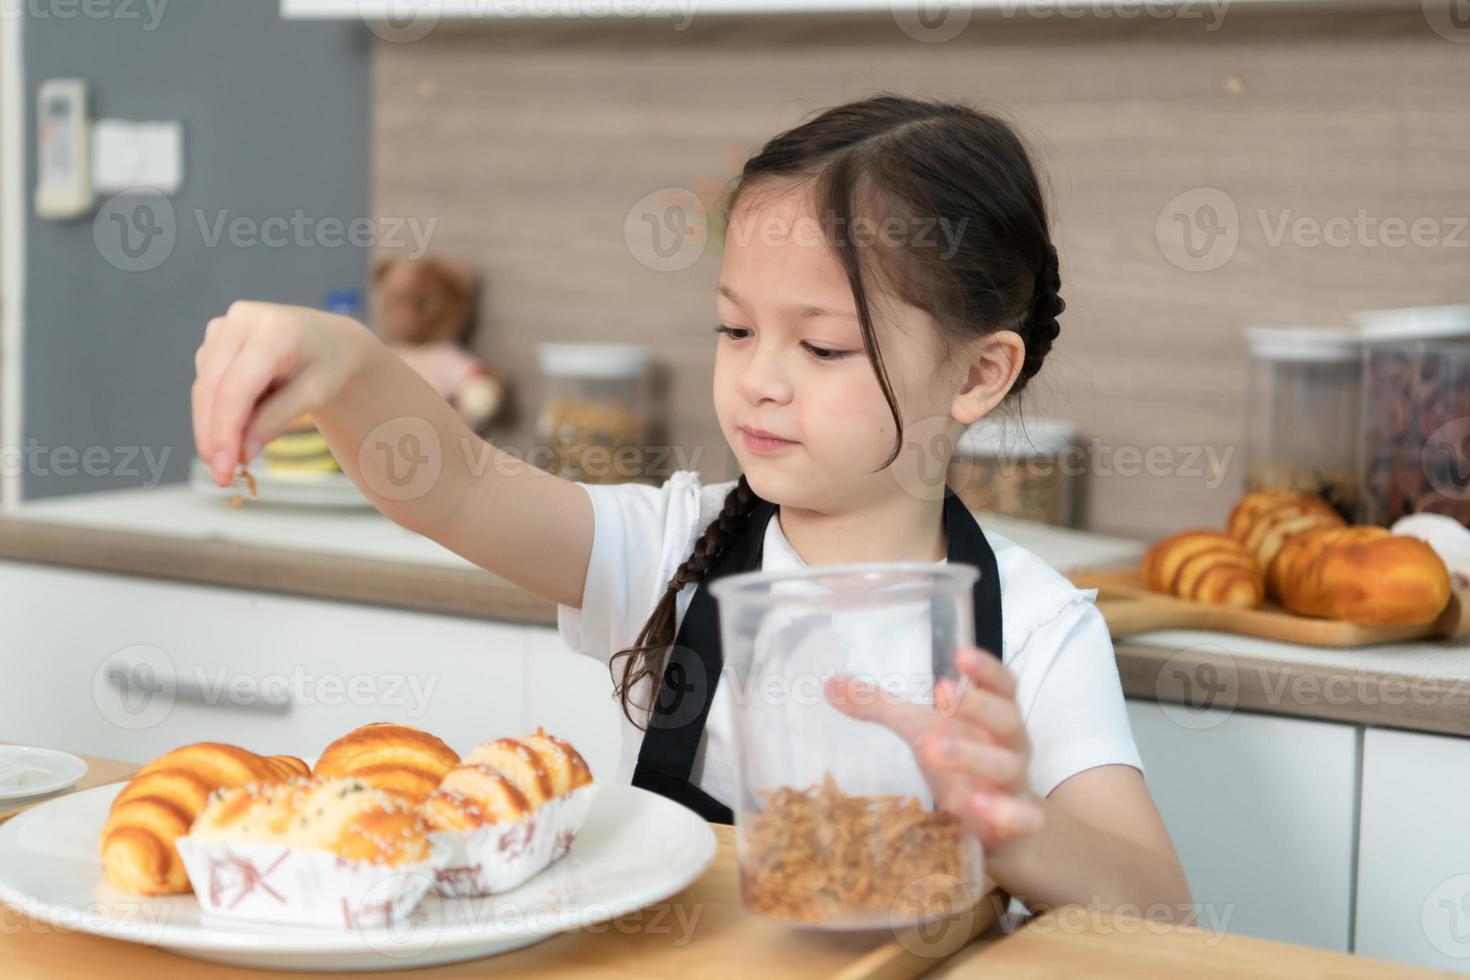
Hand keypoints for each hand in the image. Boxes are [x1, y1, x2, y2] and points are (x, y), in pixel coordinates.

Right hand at [192, 301, 373, 484]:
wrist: (330, 340)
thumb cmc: (327, 366)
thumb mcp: (313, 396)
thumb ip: (274, 421)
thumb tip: (240, 454)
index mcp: (274, 330)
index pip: (237, 388)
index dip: (224, 431)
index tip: (222, 469)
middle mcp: (242, 320)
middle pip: (213, 388)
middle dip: (213, 435)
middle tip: (221, 475)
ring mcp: (224, 325)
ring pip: (204, 386)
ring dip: (213, 425)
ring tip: (237, 452)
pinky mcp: (215, 336)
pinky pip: (207, 380)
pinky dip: (217, 408)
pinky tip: (240, 421)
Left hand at [825, 645, 1042, 852]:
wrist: (1006, 825)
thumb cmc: (963, 762)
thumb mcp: (922, 730)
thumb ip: (881, 707)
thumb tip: (829, 684)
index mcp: (993, 715)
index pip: (1001, 685)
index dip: (986, 669)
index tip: (961, 654)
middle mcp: (1011, 743)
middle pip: (1005, 718)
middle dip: (976, 706)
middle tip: (942, 694)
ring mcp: (1016, 782)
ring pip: (1006, 765)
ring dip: (974, 757)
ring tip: (933, 751)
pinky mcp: (1017, 821)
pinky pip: (1023, 816)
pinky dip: (1008, 812)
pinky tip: (982, 809)